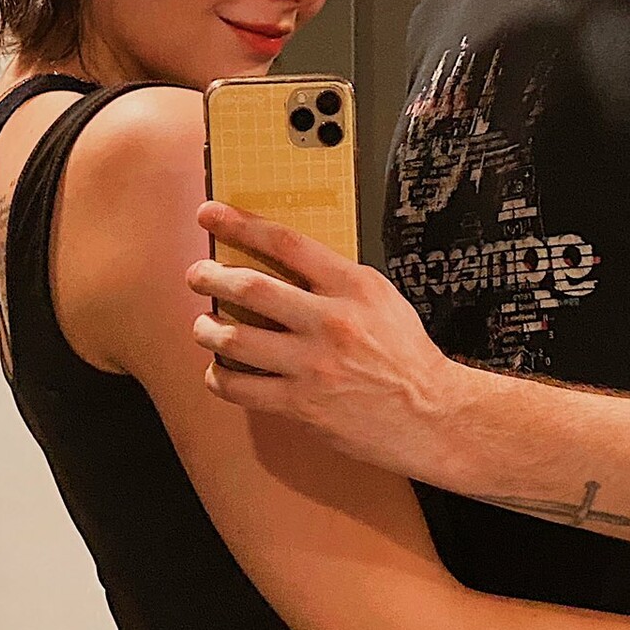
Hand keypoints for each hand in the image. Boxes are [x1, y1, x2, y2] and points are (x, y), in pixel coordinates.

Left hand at [187, 201, 462, 476]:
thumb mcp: (382, 301)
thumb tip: (284, 265)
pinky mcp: (302, 405)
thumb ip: (336, 281)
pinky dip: (220, 378)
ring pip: (235, 339)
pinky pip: (241, 388)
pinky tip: (218, 372)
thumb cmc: (408, 358)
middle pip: (250, 287)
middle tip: (197, 274)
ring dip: (208, 330)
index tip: (211, 214)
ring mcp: (313, 365)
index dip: (240, 224)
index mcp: (353, 286)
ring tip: (204, 327)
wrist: (432, 415)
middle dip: (210, 276)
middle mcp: (330, 321)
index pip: (285, 242)